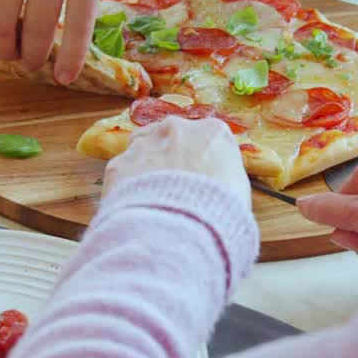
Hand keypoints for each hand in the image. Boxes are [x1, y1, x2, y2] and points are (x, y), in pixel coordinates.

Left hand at [104, 118, 251, 208]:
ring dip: (147, 168)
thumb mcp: (238, 191)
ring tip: (153, 199)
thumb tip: (216, 186)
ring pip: (143, 149)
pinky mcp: (119, 164)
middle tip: (175, 190)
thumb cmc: (220, 212)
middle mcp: (176, 128)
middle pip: (172, 138)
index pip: (208, 138)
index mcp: (213, 131)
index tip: (201, 179)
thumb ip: (224, 176)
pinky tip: (136, 207)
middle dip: (172, 159)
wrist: (181, 229)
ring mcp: (144, 143)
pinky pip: (123, 173)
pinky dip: (127, 187)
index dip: (203, 161)